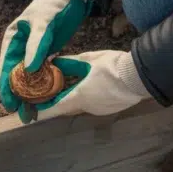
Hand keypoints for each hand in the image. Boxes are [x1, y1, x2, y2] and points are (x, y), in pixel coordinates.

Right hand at [0, 0, 92, 121]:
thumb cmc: (53, 6)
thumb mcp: (44, 22)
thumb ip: (36, 45)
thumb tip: (28, 70)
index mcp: (11, 40)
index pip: (5, 67)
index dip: (6, 87)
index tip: (9, 103)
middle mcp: (19, 49)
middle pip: (15, 77)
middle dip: (17, 96)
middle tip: (20, 114)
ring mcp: (32, 54)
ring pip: (28, 79)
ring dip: (29, 96)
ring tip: (32, 114)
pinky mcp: (45, 56)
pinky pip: (42, 75)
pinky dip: (42, 87)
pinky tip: (45, 100)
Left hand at [34, 50, 148, 120]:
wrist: (141, 76)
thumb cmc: (114, 66)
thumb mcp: (90, 59)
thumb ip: (71, 63)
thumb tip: (56, 61)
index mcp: (79, 97)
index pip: (55, 107)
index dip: (42, 110)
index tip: (30, 112)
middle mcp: (87, 108)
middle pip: (67, 107)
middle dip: (56, 102)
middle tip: (46, 96)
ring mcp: (99, 111)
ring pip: (80, 106)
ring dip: (72, 100)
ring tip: (64, 91)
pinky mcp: (109, 110)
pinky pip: (93, 105)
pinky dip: (86, 100)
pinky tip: (88, 91)